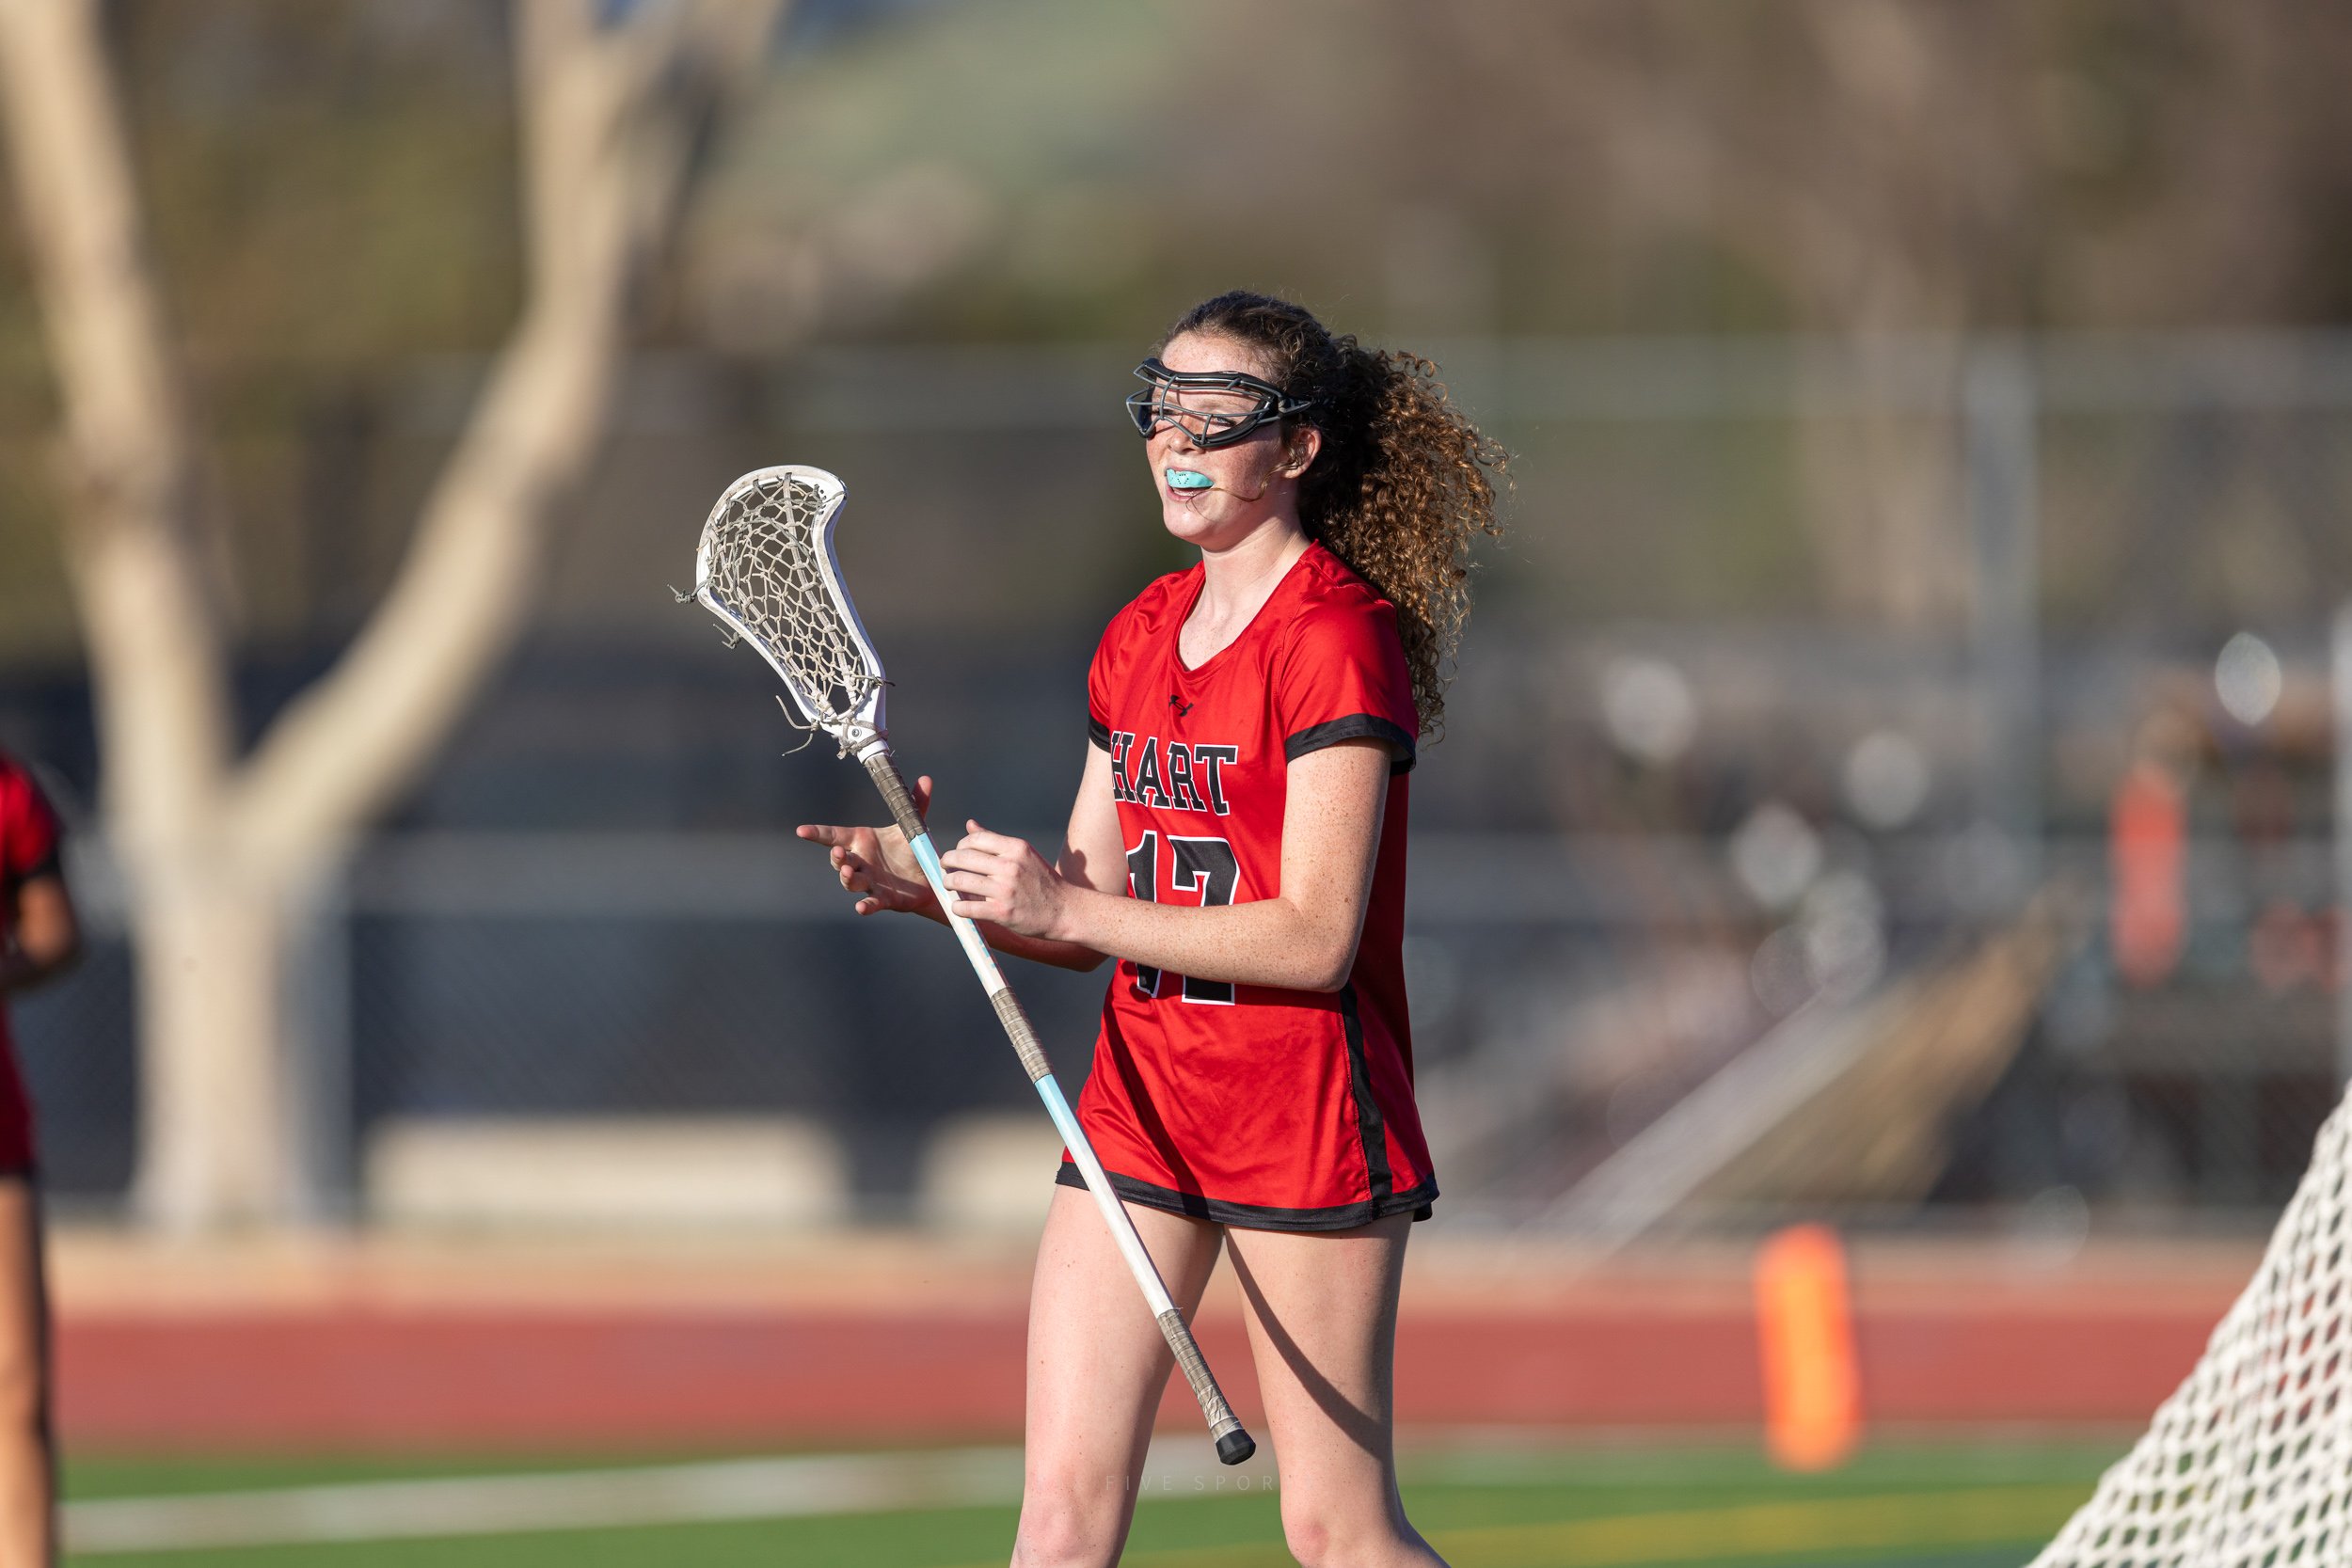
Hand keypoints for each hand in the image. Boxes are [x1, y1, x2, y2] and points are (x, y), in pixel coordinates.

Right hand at [795, 776, 939, 917]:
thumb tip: (926, 779)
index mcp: (862, 841)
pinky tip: (860, 908)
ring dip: (847, 878)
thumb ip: (917, 803)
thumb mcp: (913, 826)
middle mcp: (860, 862)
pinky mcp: (883, 898)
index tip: (801, 830)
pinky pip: (870, 903)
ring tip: (848, 872)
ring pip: (851, 881)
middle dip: (836, 857)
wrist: (929, 878)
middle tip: (837, 853)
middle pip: (839, 860)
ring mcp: (869, 881)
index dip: (817, 833)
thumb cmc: (911, 850)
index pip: (833, 835)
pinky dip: (865, 906)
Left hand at [938, 822, 1069, 938]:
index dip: (960, 846)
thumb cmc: (1043, 882)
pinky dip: (957, 907)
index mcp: (1016, 848)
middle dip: (947, 862)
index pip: (974, 839)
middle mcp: (1010, 866)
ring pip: (960, 881)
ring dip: (948, 883)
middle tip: (945, 867)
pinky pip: (966, 907)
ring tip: (949, 885)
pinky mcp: (1001, 912)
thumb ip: (994, 840)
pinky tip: (958, 906)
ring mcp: (1005, 889)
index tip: (957, 854)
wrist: (1066, 910)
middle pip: (962, 857)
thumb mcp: (1024, 854)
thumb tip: (970, 824)